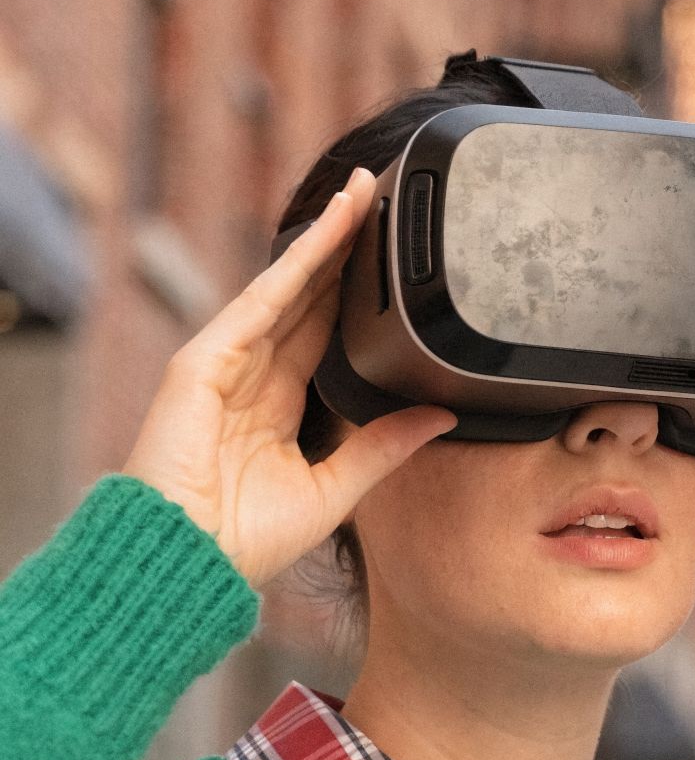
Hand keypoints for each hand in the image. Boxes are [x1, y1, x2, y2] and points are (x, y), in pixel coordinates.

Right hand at [121, 168, 454, 585]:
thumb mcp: (336, 490)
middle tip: (379, 194)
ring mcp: (223, 365)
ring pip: (285, 287)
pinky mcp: (200, 364)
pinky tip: (324, 235)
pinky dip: (292, 268)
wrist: (186, 566)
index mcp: (279, 404)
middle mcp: (251, 376)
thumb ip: (384, 447)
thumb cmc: (245, 541)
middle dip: (342, 245)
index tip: (389, 250)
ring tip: (361, 196)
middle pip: (307, 295)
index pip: (325, 329)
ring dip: (323, 239)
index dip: (356, 288)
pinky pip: (258, 306)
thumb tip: (442, 416)